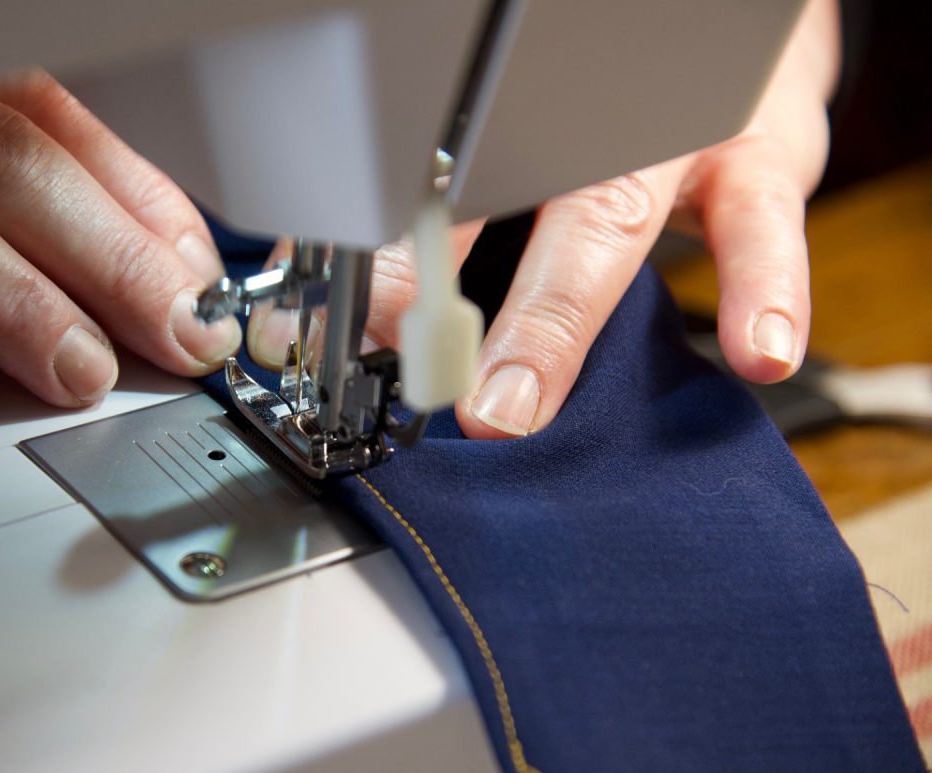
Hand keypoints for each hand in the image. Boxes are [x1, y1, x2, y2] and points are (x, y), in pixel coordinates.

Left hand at [355, 0, 840, 437]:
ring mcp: (672, 134)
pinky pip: (763, 223)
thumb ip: (449, 234)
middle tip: (406, 376)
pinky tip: (756, 350)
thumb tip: (338, 327)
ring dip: (552, 323)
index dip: (389, 266)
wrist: (735, 37)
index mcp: (517, 120)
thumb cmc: (617, 117)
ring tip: (512, 403)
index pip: (429, 188)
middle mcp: (587, 121)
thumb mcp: (532, 150)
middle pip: (501, 196)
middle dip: (435, 290)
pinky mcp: (762, 155)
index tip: (350, 337)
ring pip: (608, 219)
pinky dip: (765, 289)